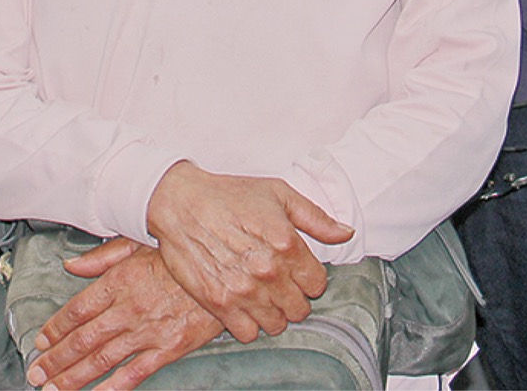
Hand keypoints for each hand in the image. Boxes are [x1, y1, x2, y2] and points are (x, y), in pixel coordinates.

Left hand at [25, 237, 222, 390]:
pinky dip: (114, 388)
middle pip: (84, 339)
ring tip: (55, 389)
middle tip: (37, 374)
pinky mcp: (169, 348)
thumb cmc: (180, 253)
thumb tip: (72, 264)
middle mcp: (128, 308)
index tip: (41, 341)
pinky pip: (136, 373)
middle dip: (56, 359)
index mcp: (119, 280)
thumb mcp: (138, 242)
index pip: (77, 309)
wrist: (224, 268)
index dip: (56, 328)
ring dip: (75, 377)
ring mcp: (148, 331)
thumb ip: (102, 256)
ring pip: (103, 359)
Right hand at [146, 163, 354, 342]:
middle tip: (275, 279)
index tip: (294, 268)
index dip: (307, 276)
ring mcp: (243, 290)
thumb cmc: (228, 194)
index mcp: (286, 244)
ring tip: (259, 291)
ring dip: (272, 311)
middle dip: (292, 295)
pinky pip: (248, 333)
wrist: (179, 201)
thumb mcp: (277, 192)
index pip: (318, 284)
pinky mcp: (219, 303)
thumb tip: (346, 233)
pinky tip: (242, 301)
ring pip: (277, 325)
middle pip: (300, 308)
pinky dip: (248, 322)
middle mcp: (268, 271)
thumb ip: (315, 217)